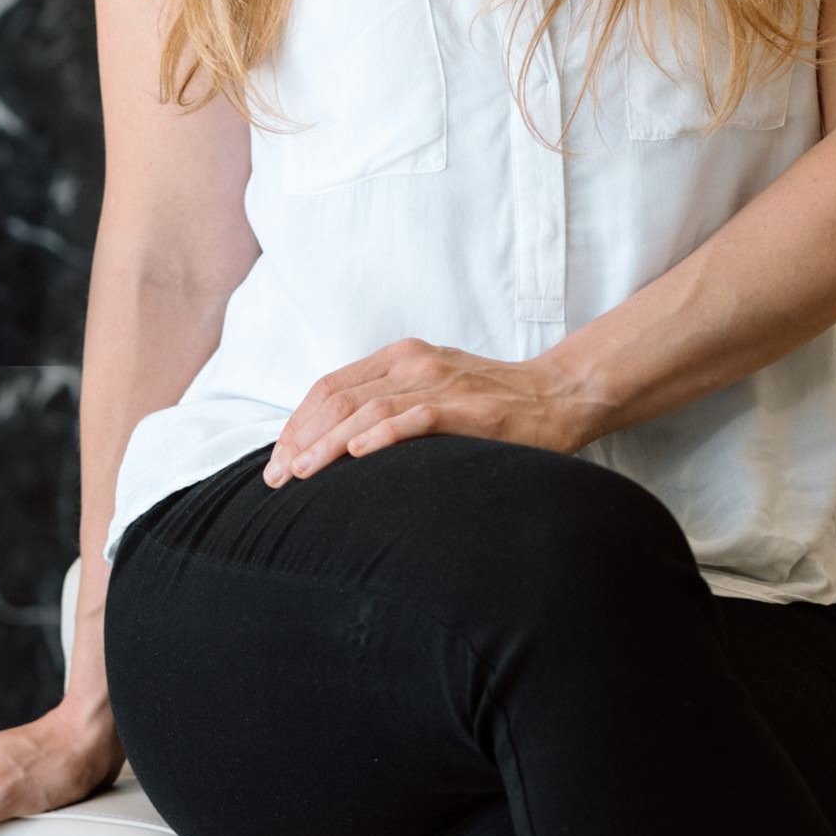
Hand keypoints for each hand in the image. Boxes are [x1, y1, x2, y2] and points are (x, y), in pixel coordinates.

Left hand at [264, 338, 584, 484]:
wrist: (557, 394)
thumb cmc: (493, 402)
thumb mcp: (433, 390)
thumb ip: (391, 402)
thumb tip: (338, 440)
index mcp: (400, 357)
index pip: (330, 386)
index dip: (297, 422)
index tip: (278, 460)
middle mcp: (413, 363)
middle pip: (338, 397)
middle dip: (301, 438)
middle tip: (278, 478)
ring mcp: (440, 383)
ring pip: (366, 409)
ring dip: (327, 444)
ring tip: (302, 473)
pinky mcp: (467, 408)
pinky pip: (415, 418)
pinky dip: (381, 435)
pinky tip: (356, 455)